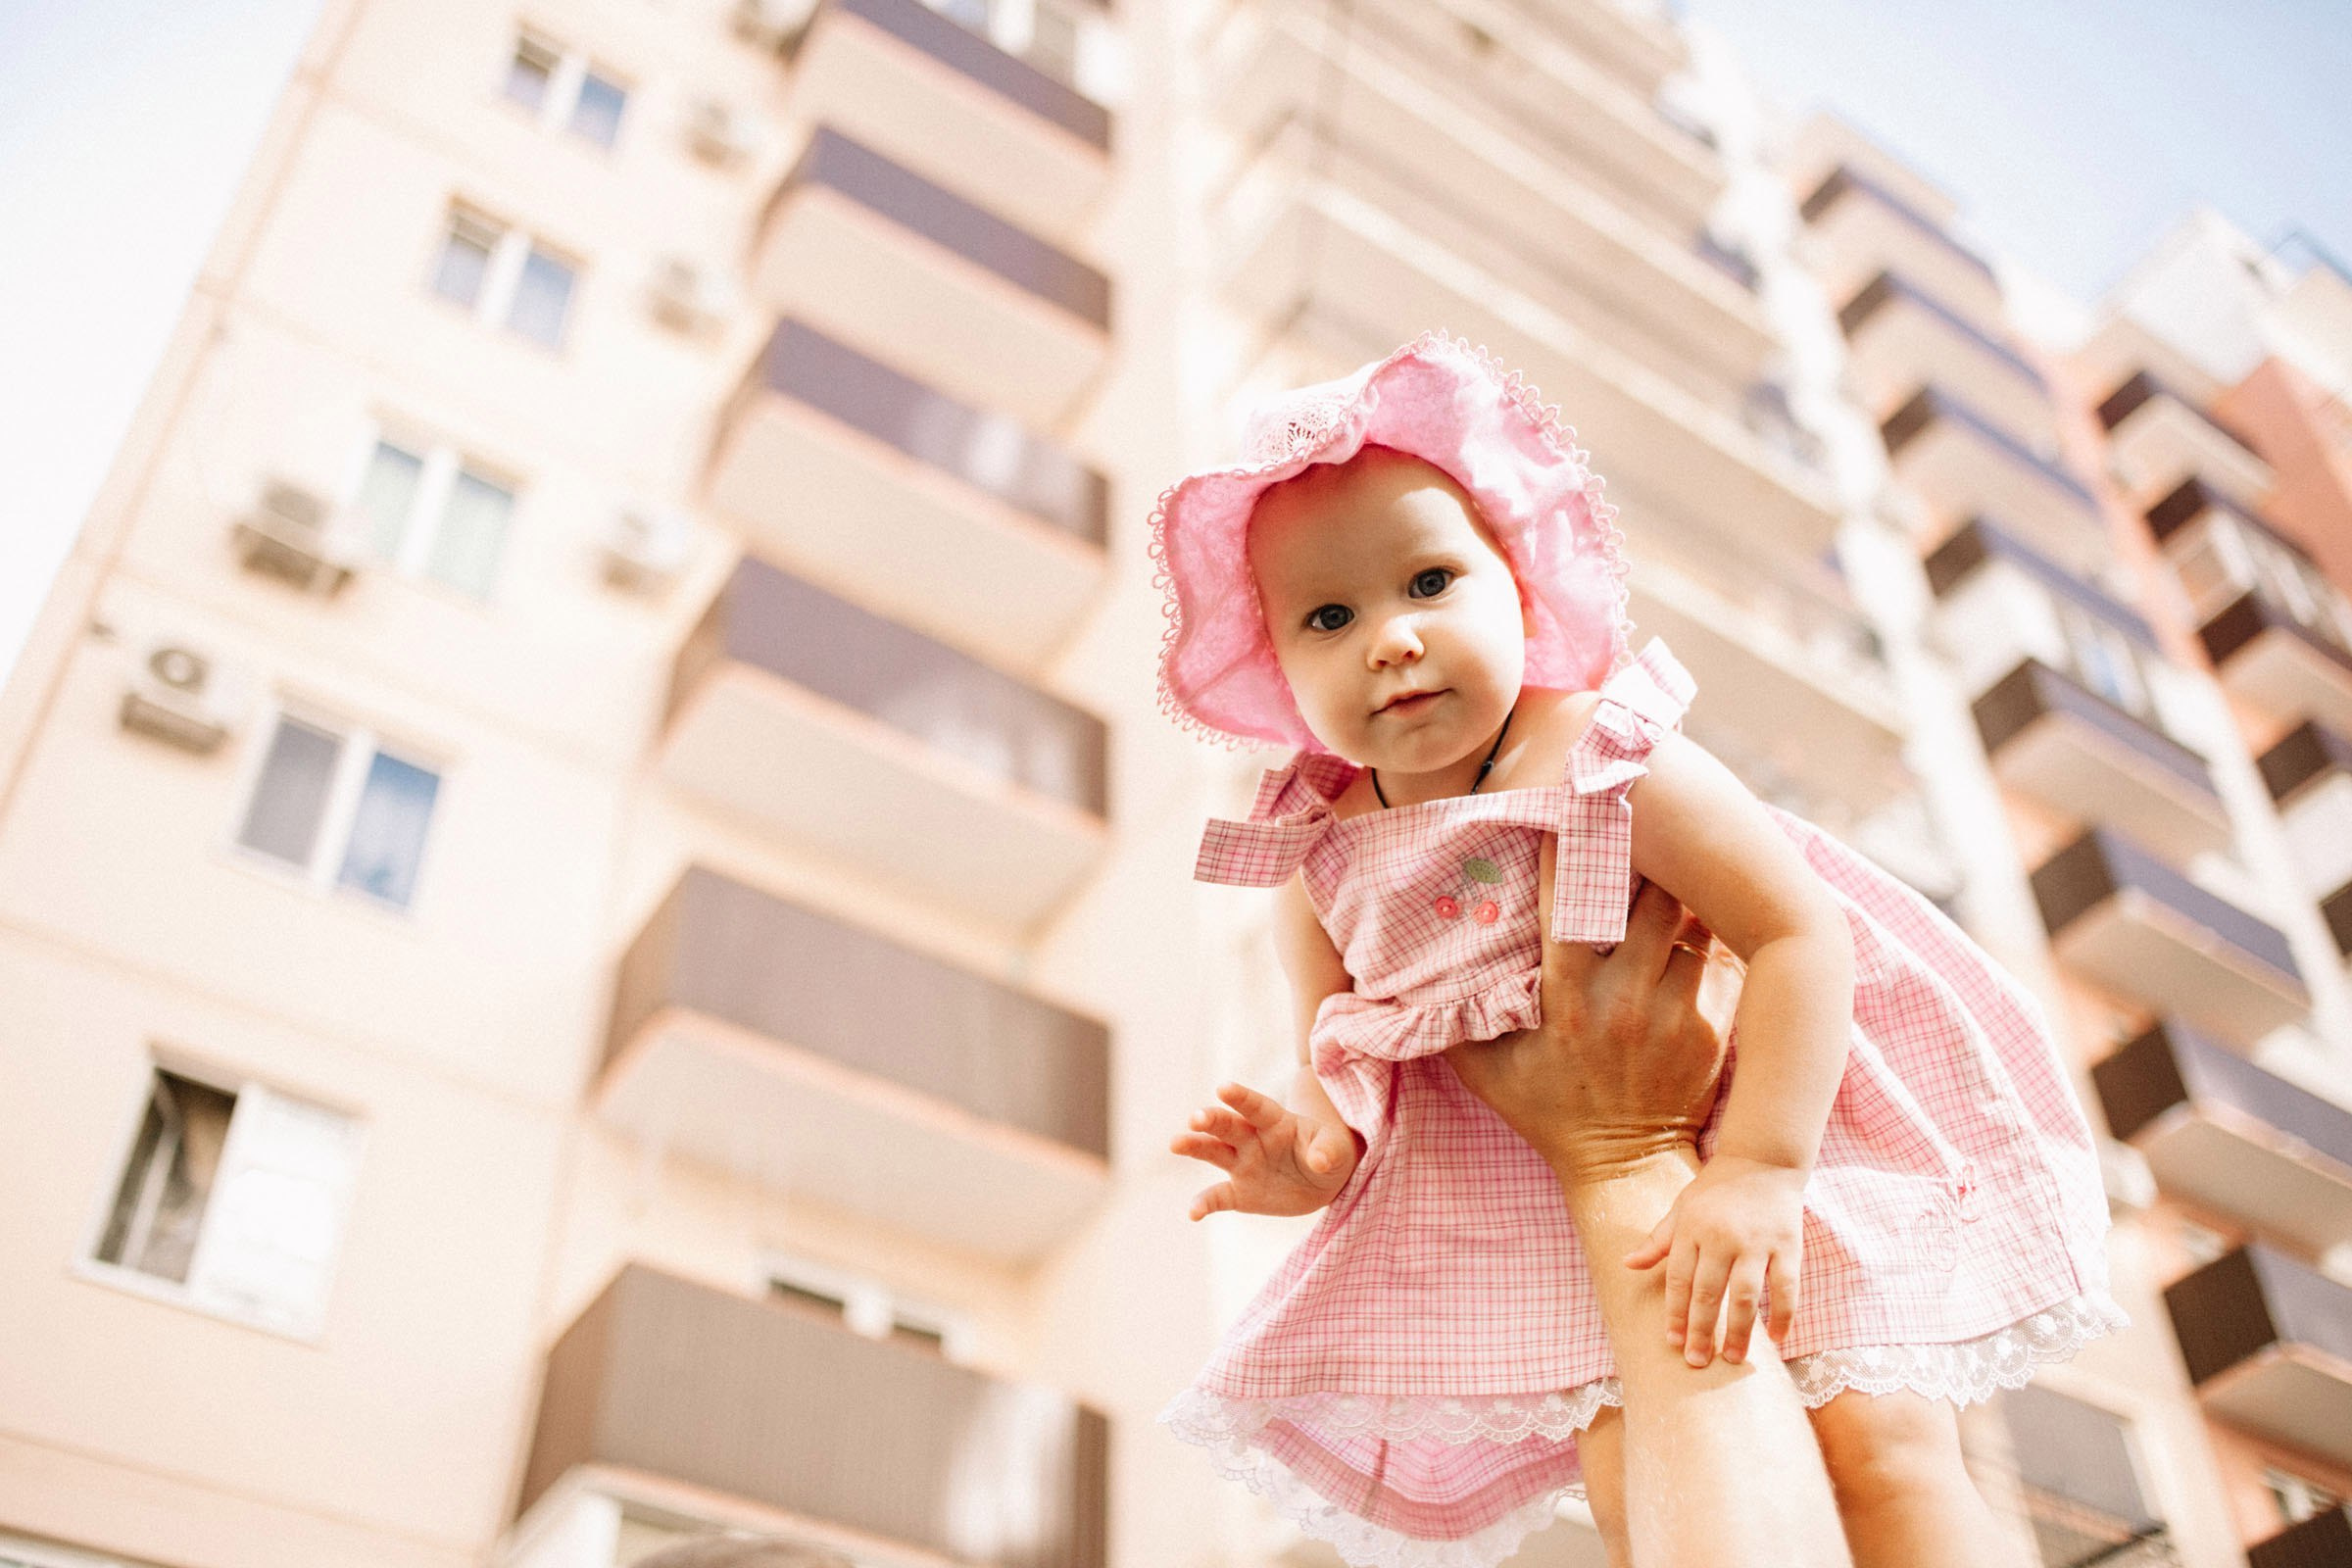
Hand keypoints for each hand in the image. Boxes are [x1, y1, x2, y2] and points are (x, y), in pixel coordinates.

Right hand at [1169, 1082, 1360, 1220]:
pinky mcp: (1240, 1193)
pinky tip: (1193, 1213)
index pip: (1257, 1107)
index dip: (1241, 1097)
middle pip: (1228, 1126)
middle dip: (1211, 1120)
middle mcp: (1253, 1139)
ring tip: (1176, 1143)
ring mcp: (1244, 1165)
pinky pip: (1219, 1197)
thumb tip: (1320, 1161)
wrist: (1326, 1180)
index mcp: (1276, 1122)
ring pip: (1214, 1152)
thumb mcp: (1338, 1149)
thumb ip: (1328, 1150)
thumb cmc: (1332, 1153)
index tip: (1223, 1088)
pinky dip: (1205, 1204)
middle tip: (1195, 1118)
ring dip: (1194, 1147)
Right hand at [1446, 840, 1733, 1184]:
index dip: (1572, 855)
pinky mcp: (1712, 1029)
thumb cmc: (1548, 1109)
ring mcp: (1674, 1014)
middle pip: (1648, 899)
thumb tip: (1402, 974)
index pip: (1569, 907)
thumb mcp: (1486, 1070)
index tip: (1571, 814)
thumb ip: (1452, 1018)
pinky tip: (1703, 917)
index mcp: (1565, 1000)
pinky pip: (1719, 960)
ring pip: (1691, 924)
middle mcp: (1623, 1001)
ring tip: (1679, 867)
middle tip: (1644, 829)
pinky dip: (1709, 935)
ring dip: (1682, 895)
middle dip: (1647, 862)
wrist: (1626, 1165)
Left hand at [1626, 1152, 1804, 1366]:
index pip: (1679, 1279)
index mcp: (1693, 1229)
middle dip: (1701, 1331)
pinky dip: (1783, 1316)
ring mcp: (1758, 1243)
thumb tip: (1628, 1264)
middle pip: (1709, 1292)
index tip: (1671, 1342)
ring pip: (1746, 1296)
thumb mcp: (1681, 1208)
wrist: (1763, 1159)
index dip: (1675, 1313)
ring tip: (1732, 1359)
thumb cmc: (1716, 1188)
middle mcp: (1723, 1238)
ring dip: (1739, 1331)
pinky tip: (1776, 1340)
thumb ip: (1659, 1240)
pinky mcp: (1788, 1246)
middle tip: (1696, 1361)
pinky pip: (1787, 1288)